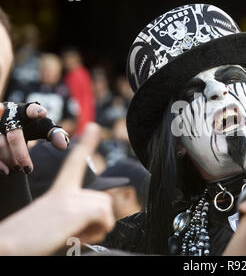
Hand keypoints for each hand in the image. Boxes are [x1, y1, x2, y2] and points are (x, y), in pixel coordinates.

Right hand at [0, 102, 68, 174]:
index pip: (31, 109)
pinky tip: (7, 171)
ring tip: (21, 169)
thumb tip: (63, 146)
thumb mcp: (43, 128)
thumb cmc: (30, 125)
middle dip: (21, 154)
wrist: (10, 122)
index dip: (35, 111)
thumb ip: (55, 135)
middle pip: (14, 136)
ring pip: (0, 144)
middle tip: (28, 169)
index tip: (41, 113)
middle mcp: (9, 116)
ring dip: (10, 159)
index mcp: (26, 111)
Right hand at [0, 123, 114, 255]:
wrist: (5, 248)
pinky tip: (75, 238)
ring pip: (106, 209)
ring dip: (96, 229)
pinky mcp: (72, 210)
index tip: (94, 126)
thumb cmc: (27, 240)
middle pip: (103, 200)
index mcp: (58, 192)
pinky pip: (105, 219)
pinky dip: (96, 233)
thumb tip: (98, 219)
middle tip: (75, 234)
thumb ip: (71, 214)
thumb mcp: (52, 221)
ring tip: (72, 235)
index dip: (86, 144)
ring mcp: (68, 198)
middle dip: (97, 221)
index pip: (75, 162)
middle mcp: (64, 191)